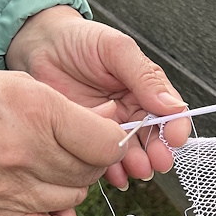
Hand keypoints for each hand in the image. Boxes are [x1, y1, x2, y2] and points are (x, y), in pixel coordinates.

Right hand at [0, 68, 126, 215]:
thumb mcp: (18, 81)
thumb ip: (68, 105)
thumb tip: (111, 121)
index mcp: (38, 113)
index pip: (107, 143)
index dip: (114, 137)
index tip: (104, 130)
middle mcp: (30, 155)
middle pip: (93, 170)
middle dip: (93, 156)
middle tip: (74, 142)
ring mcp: (16, 190)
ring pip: (78, 197)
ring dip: (76, 181)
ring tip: (55, 163)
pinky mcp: (2, 215)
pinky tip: (53, 201)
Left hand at [6, 6, 191, 189]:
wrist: (39, 46)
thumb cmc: (80, 40)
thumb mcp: (116, 50)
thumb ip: (145, 77)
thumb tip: (173, 106)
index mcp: (145, 88)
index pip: (170, 112)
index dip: (176, 127)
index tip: (175, 138)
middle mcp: (131, 110)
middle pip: (153, 138)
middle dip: (158, 152)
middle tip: (158, 162)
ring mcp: (110, 126)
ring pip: (131, 152)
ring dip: (138, 164)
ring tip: (137, 170)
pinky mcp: (87, 138)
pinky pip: (103, 158)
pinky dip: (111, 170)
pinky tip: (115, 175)